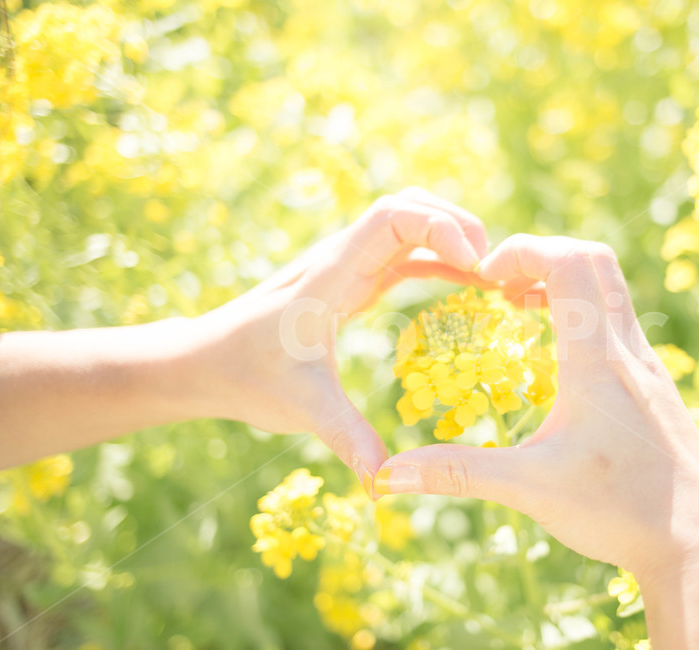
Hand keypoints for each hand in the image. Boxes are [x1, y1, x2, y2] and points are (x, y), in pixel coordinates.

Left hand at [189, 188, 488, 490]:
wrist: (203, 363)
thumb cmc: (247, 377)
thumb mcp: (301, 408)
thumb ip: (347, 438)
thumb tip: (385, 484)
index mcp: (330, 274)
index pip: (392, 216)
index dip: (441, 227)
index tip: (475, 265)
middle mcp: (340, 258)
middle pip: (409, 206)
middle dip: (457, 224)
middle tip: (495, 267)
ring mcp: (346, 266)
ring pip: (407, 223)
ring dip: (450, 237)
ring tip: (492, 275)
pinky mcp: (350, 281)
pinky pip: (404, 254)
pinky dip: (439, 260)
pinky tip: (467, 285)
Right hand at [371, 235, 698, 647]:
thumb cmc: (620, 512)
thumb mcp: (531, 490)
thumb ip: (459, 474)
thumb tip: (387, 477)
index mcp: (598, 361)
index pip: (569, 262)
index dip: (523, 251)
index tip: (485, 276)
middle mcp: (630, 351)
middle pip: (596, 259)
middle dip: (543, 255)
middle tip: (501, 287)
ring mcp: (650, 367)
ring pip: (613, 288)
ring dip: (566, 280)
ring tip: (523, 309)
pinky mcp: (657, 387)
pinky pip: (621, 321)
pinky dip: (585, 311)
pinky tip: (560, 355)